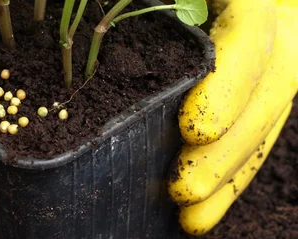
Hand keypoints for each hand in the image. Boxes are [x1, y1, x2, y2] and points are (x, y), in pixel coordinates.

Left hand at [168, 0, 297, 234]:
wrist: (234, 0)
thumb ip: (174, 4)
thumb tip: (127, 10)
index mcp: (251, 4)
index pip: (249, 41)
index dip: (227, 89)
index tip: (194, 130)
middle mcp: (275, 39)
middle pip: (260, 100)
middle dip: (222, 153)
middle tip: (182, 188)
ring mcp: (273, 72)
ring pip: (260, 129)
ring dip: (225, 179)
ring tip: (189, 216)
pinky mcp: (262, 98)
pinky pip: (253, 139)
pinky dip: (228, 179)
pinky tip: (201, 213)